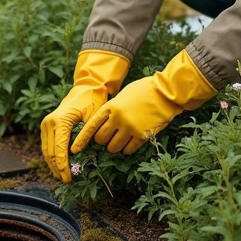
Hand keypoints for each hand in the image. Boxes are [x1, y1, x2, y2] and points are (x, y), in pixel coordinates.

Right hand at [40, 50, 129, 182]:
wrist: (86, 88)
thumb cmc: (92, 101)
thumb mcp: (92, 118)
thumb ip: (85, 136)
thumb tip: (81, 156)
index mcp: (59, 121)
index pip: (59, 150)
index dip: (63, 166)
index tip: (69, 178)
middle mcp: (49, 122)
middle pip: (50, 153)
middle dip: (58, 168)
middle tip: (67, 181)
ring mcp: (46, 124)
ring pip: (46, 151)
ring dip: (53, 165)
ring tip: (62, 176)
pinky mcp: (47, 126)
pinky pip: (47, 145)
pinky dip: (52, 156)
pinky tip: (59, 166)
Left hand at [72, 49, 217, 156]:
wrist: (166, 92)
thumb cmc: (144, 90)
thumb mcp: (123, 95)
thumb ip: (112, 108)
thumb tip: (103, 123)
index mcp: (111, 106)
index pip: (91, 126)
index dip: (81, 139)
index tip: (74, 149)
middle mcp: (118, 118)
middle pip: (101, 139)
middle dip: (103, 141)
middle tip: (109, 138)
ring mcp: (130, 128)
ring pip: (113, 147)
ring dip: (114, 147)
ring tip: (120, 140)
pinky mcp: (142, 135)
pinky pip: (128, 150)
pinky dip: (127, 150)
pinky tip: (130, 144)